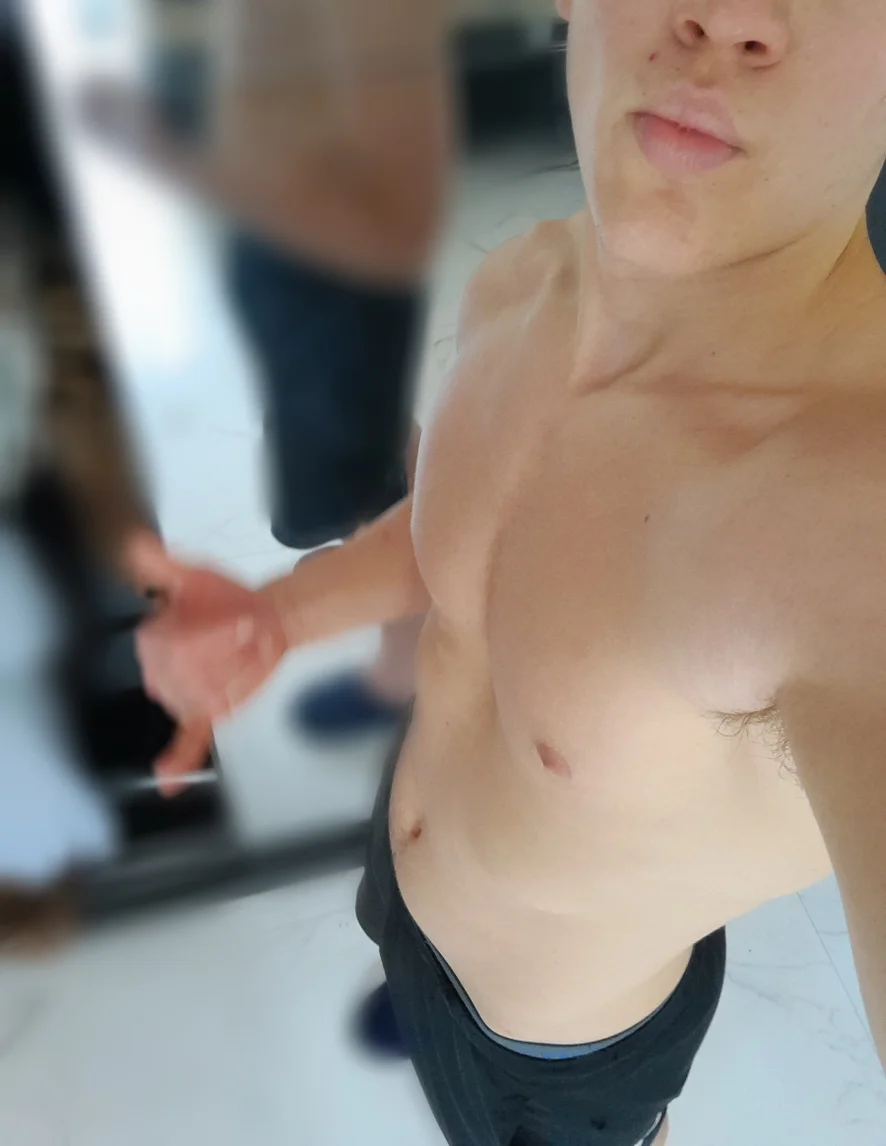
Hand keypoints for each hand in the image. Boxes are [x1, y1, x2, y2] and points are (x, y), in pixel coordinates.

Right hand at [126, 532, 289, 793]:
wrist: (259, 618)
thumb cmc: (225, 599)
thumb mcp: (196, 575)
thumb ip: (163, 563)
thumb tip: (136, 545)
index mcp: (154, 637)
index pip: (178, 645)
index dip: (216, 633)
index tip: (242, 619)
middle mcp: (159, 670)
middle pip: (192, 672)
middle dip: (227, 652)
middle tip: (248, 633)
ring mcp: (182, 695)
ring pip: (199, 696)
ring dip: (228, 678)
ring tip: (246, 652)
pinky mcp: (205, 712)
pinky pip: (187, 740)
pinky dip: (178, 761)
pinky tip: (168, 780)